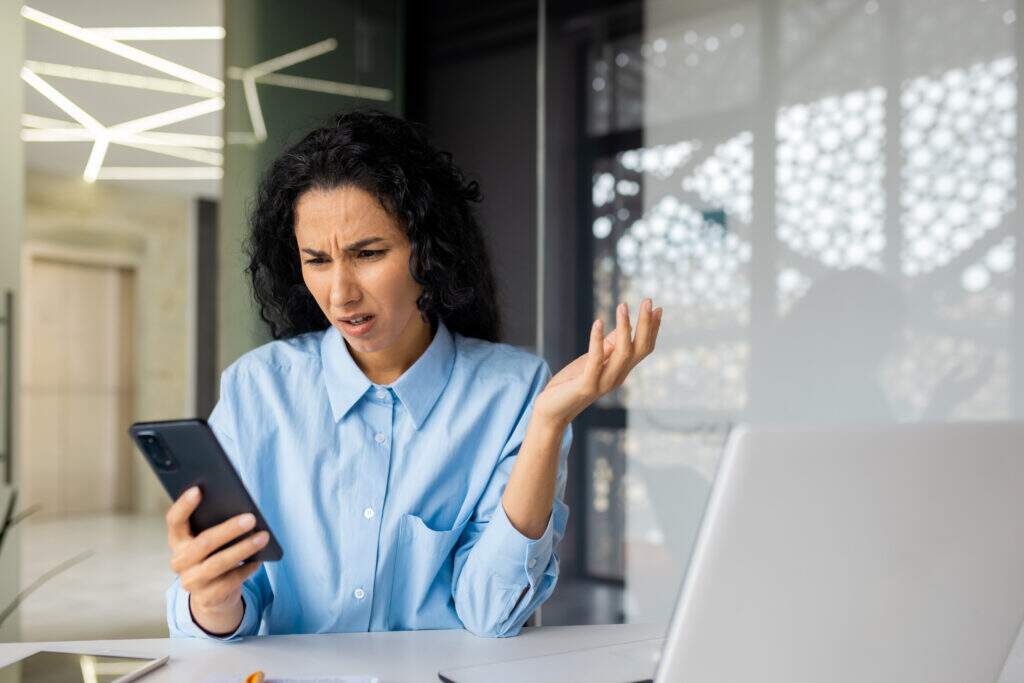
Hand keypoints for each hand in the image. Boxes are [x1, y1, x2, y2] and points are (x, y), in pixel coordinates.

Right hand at [165, 487, 267, 634]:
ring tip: (263, 537)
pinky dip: (247, 569)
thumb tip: (240, 508)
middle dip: (229, 530)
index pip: (174, 520)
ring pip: (218, 563)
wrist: (211, 595)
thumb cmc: (213, 555)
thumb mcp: (209, 539)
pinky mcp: (207, 597)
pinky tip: (260, 559)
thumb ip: (214, 523)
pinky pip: (230, 580)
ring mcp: (191, 581)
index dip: (184, 505)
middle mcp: (179, 561)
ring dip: (243, 549)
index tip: (198, 489)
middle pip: (203, 543)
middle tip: (251, 518)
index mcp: (177, 540)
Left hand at [534, 298, 662, 426]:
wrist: (552, 411)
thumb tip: (624, 325)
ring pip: (623, 353)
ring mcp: (604, 382)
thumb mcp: (592, 360)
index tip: (657, 308)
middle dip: (645, 324)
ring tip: (622, 305)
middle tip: (648, 300)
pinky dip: (598, 340)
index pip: (643, 348)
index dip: (652, 329)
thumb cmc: (571, 383)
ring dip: (625, 328)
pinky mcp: (587, 385)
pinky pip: (596, 360)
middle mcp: (617, 377)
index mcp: (621, 370)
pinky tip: (598, 322)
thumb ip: (609, 346)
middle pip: (639, 349)